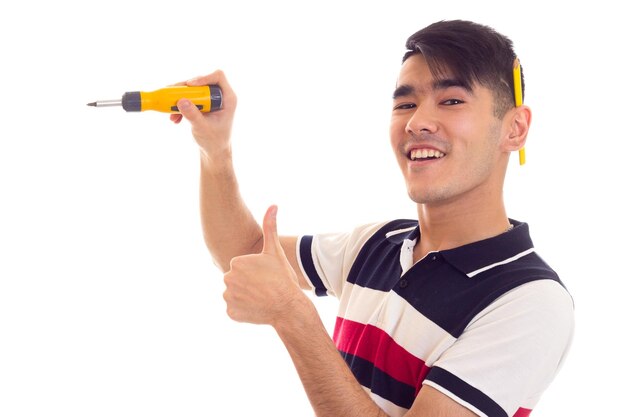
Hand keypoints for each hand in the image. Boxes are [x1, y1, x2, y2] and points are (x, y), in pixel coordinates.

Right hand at [170, 70, 236, 161]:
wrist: (214, 151)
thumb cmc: (214, 141)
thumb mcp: (203, 128)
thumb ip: (193, 115)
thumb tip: (181, 101)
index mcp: (228, 99)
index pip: (218, 77)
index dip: (203, 78)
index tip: (190, 85)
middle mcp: (220, 96)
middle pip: (201, 82)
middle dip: (185, 90)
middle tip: (172, 97)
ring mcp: (210, 100)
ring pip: (192, 90)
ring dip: (179, 99)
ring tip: (172, 114)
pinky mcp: (201, 104)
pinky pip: (188, 98)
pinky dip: (180, 106)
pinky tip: (175, 119)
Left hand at [223, 206, 301, 325]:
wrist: (288, 307)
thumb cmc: (283, 278)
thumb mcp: (275, 251)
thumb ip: (270, 227)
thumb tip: (273, 205)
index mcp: (236, 262)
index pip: (241, 267)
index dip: (255, 272)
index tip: (265, 276)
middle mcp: (227, 278)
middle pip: (236, 280)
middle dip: (248, 284)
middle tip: (264, 288)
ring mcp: (228, 297)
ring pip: (235, 295)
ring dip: (245, 297)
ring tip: (261, 298)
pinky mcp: (230, 313)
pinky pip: (235, 310)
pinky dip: (244, 311)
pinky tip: (256, 308)